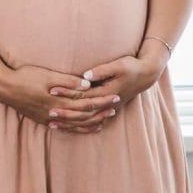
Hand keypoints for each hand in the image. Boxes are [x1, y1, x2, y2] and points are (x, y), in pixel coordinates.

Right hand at [0, 65, 115, 129]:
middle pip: (84, 115)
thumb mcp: (47, 75)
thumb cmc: (25, 77)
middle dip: (101, 112)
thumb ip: (68, 81)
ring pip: (75, 124)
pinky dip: (77, 129)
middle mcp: (56, 113)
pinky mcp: (44, 120)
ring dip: (91, 122)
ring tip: (104, 120)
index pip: (86, 103)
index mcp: (59, 101)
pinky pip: (65, 128)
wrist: (3, 88)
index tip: (114, 96)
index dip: (101, 101)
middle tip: (115, 108)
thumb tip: (87, 85)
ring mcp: (50, 119)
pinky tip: (83, 127)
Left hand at [51, 51, 167, 128]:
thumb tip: (85, 76)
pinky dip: (79, 125)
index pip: (82, 94)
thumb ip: (102, 71)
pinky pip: (91, 121)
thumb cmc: (131, 67)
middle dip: (64, 111)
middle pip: (81, 110)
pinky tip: (68, 127)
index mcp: (107, 92)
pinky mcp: (107, 109)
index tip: (51, 89)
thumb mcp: (118, 65)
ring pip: (85, 119)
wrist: (146, 75)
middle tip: (47, 110)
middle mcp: (106, 104)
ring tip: (52, 123)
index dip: (66, 92)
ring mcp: (107, 109)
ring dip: (69, 122)